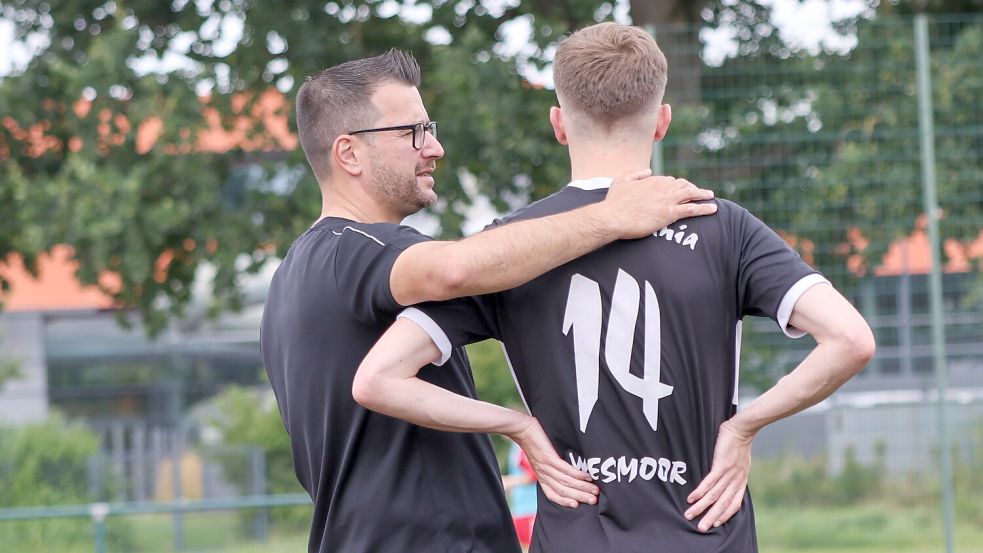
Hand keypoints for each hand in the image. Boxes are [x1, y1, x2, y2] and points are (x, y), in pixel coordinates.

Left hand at [511, 417, 598, 507]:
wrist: (521, 429)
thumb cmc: (534, 442)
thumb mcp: (540, 459)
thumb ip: (551, 467)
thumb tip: (569, 472)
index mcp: (541, 477)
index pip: (552, 495)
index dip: (565, 502)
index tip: (578, 505)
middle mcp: (543, 474)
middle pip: (563, 491)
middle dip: (580, 497)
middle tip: (594, 501)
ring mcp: (546, 466)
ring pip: (566, 482)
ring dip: (582, 488)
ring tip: (594, 490)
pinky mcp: (548, 457)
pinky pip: (565, 469)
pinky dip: (578, 475)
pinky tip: (587, 477)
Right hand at [601, 169, 716, 239]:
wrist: (612, 217)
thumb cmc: (614, 202)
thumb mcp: (621, 180)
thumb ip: (636, 173)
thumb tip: (649, 171)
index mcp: (652, 180)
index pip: (669, 180)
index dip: (675, 185)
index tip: (679, 189)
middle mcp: (662, 187)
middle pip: (682, 185)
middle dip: (691, 188)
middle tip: (698, 192)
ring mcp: (668, 200)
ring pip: (691, 194)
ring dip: (702, 194)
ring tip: (710, 196)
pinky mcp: (670, 213)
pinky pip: (692, 209)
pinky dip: (704, 208)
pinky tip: (713, 209)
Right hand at [684, 420, 752, 531]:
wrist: (742, 429)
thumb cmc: (738, 444)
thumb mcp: (740, 463)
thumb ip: (733, 474)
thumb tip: (724, 481)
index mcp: (741, 481)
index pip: (734, 504)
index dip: (725, 514)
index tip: (716, 523)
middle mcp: (736, 480)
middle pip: (722, 503)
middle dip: (711, 517)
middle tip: (701, 528)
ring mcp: (729, 474)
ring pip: (714, 495)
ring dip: (701, 507)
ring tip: (690, 514)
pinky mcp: (721, 465)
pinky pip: (710, 482)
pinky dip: (700, 492)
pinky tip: (692, 498)